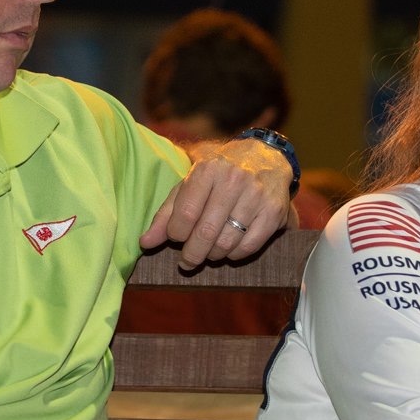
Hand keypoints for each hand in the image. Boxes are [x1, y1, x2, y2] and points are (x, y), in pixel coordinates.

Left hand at [140, 136, 294, 268]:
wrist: (265, 158)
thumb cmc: (219, 176)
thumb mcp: (189, 185)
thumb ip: (165, 214)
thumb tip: (145, 244)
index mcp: (208, 170)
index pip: (185, 214)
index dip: (175, 234)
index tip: (175, 239)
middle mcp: (233, 180)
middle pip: (205, 232)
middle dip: (192, 254)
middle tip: (186, 261)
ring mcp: (256, 196)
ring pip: (227, 243)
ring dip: (213, 255)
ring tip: (208, 252)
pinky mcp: (274, 211)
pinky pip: (249, 247)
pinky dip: (235, 255)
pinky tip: (229, 250)